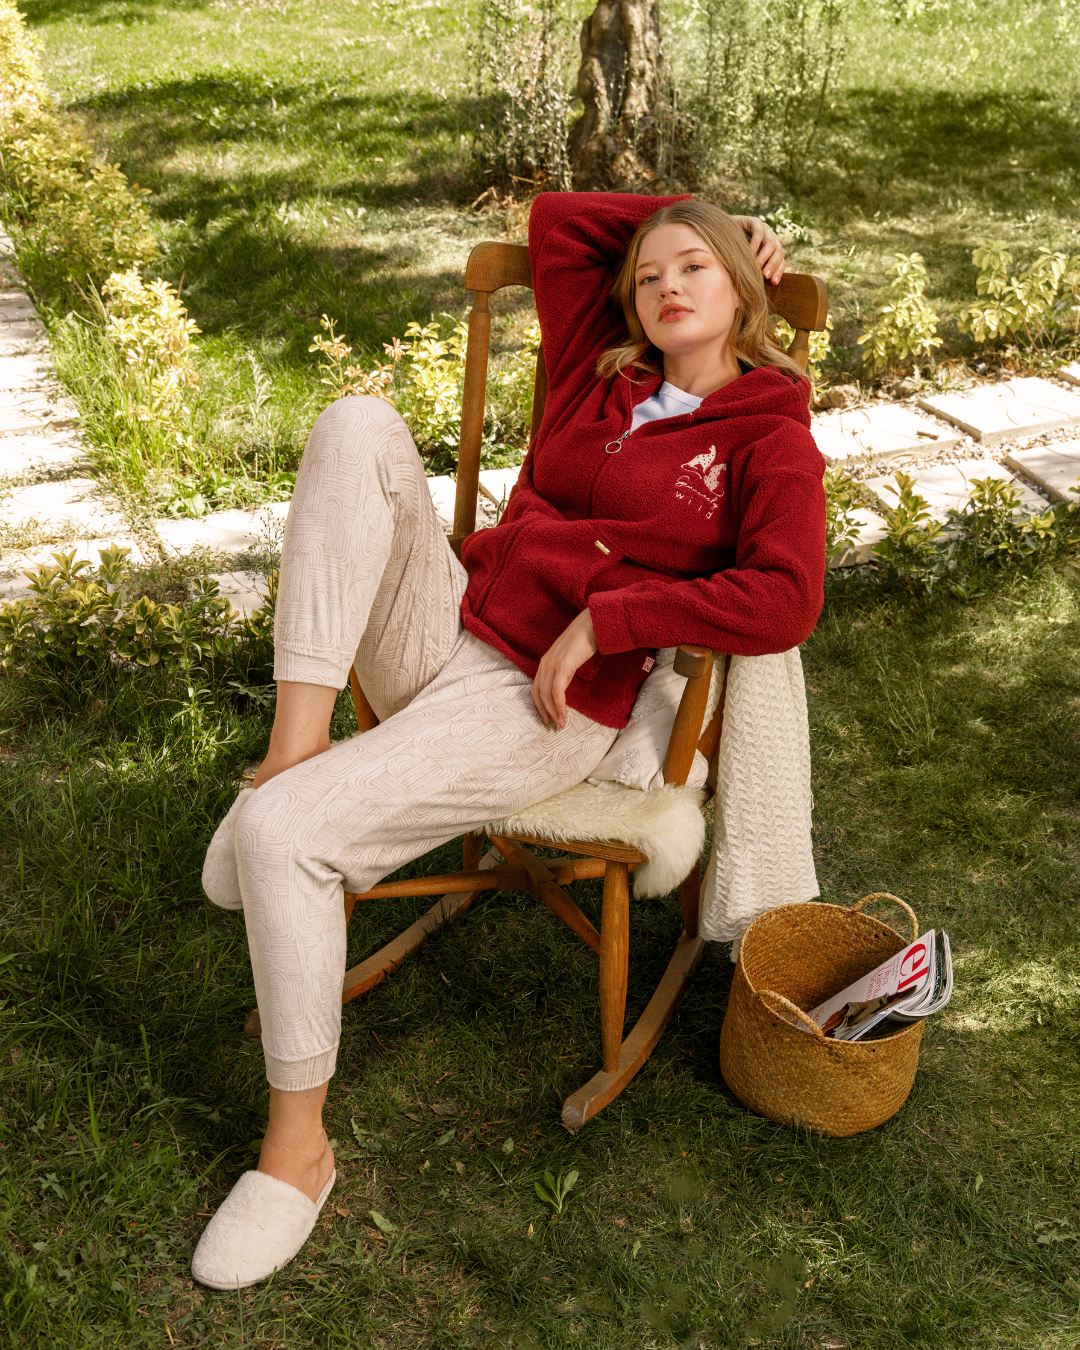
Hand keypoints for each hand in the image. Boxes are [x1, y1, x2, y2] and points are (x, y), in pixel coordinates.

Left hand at [531, 608, 598, 729]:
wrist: (594, 623)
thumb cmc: (586, 638)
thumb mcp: (572, 656)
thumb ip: (566, 668)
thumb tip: (567, 680)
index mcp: (546, 660)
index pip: (537, 687)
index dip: (540, 704)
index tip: (547, 717)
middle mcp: (546, 663)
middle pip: (538, 693)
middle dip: (545, 712)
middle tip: (553, 726)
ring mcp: (553, 664)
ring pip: (546, 694)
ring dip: (554, 712)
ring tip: (561, 725)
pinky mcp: (563, 666)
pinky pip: (557, 691)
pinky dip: (559, 705)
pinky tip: (564, 715)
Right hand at [732, 215, 786, 284]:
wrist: (717, 234)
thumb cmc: (730, 254)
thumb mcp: (744, 265)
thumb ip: (751, 273)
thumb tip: (755, 291)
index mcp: (771, 249)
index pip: (781, 260)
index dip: (779, 271)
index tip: (773, 282)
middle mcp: (770, 238)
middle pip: (779, 252)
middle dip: (773, 265)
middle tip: (764, 276)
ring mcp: (764, 229)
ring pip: (772, 243)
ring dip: (764, 257)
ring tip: (756, 266)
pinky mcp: (754, 222)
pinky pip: (759, 233)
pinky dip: (755, 244)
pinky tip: (749, 253)